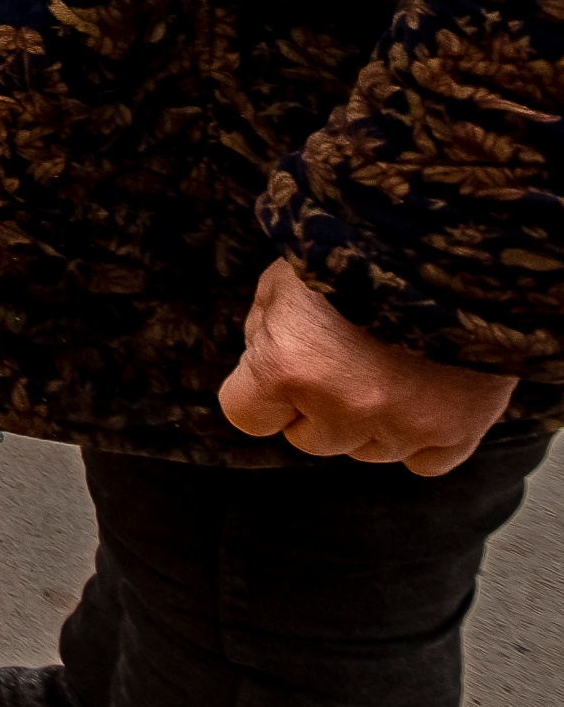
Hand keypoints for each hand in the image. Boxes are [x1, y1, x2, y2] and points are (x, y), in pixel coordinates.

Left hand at [217, 256, 516, 473]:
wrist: (455, 245)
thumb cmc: (359, 250)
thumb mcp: (283, 281)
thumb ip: (266, 332)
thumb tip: (264, 364)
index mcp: (288, 368)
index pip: (248, 416)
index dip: (263, 393)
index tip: (280, 371)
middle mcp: (343, 408)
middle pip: (309, 439)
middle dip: (317, 407)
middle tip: (344, 359)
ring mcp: (404, 425)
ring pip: (366, 451)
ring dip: (369, 421)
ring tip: (389, 365)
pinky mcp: (458, 430)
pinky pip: (425, 461)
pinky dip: (422, 437)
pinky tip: (424, 396)